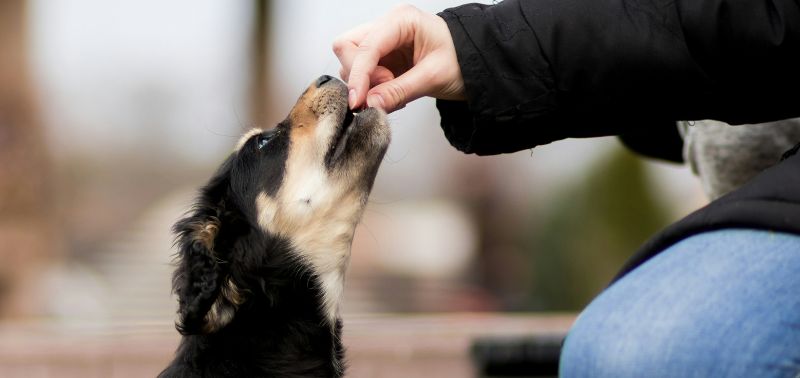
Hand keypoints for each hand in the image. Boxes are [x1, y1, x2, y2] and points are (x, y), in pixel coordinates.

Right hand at [333, 4, 465, 112]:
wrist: (477, 65)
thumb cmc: (462, 61)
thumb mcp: (433, 77)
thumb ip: (399, 91)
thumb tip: (370, 105)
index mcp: (401, 20)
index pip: (365, 46)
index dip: (358, 75)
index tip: (357, 101)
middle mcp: (388, 26)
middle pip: (347, 47)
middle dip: (359, 75)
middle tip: (385, 90)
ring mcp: (384, 42)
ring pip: (351, 61)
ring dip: (366, 84)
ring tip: (395, 93)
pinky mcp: (383, 58)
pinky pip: (364, 74)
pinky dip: (372, 88)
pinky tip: (393, 94)